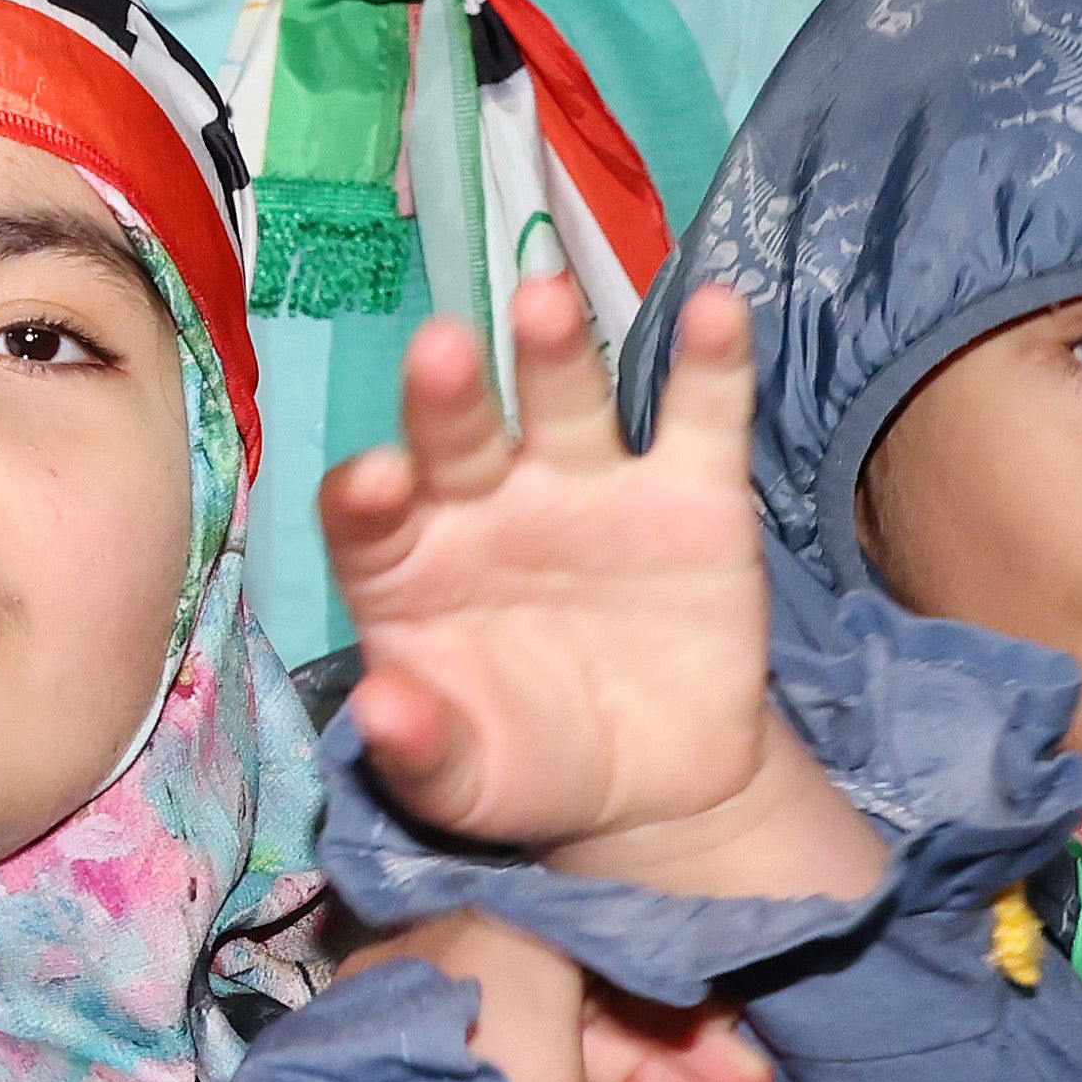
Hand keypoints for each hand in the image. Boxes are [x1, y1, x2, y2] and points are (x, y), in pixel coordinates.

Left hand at [323, 278, 831, 888]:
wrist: (656, 783)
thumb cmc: (525, 759)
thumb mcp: (463, 779)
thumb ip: (419, 748)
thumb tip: (378, 712)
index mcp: (409, 562)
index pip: (367, 514)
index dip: (366, 496)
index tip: (377, 484)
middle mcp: (487, 500)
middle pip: (456, 432)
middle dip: (446, 392)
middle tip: (440, 350)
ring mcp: (588, 485)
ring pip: (562, 400)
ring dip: (553, 347)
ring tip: (544, 299)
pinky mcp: (690, 493)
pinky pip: (700, 414)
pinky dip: (711, 360)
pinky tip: (715, 308)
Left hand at [346, 908, 780, 1081]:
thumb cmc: (480, 1050)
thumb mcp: (529, 952)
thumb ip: (576, 930)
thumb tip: (605, 942)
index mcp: (452, 937)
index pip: (576, 944)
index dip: (659, 976)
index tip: (728, 1018)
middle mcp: (447, 1000)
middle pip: (583, 1013)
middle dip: (673, 1050)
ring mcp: (454, 1078)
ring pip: (574, 1070)